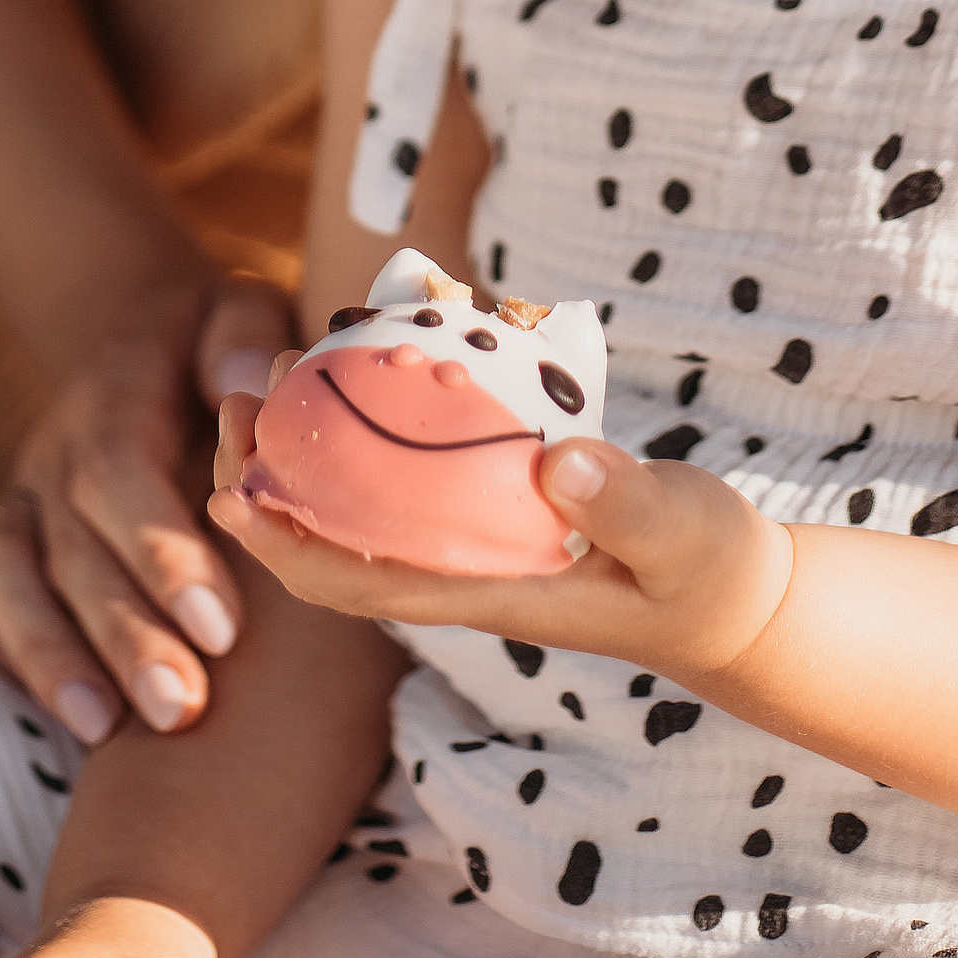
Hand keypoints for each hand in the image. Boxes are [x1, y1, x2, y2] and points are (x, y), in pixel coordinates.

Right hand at [0, 277, 295, 742]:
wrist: (146, 341)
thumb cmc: (218, 344)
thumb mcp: (240, 311)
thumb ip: (246, 339)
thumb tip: (253, 382)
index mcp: (114, 387)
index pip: (118, 469)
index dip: (160, 550)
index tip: (223, 629)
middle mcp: (56, 444)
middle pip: (69, 543)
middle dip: (121, 632)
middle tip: (181, 710)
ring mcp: (24, 491)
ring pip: (9, 575)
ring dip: (55, 656)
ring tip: (110, 732)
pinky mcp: (9, 533)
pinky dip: (17, 654)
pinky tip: (72, 719)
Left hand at [209, 393, 793, 684]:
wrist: (733, 599)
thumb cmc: (707, 573)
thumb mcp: (682, 536)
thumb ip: (626, 503)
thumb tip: (554, 465)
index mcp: (486, 593)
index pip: (356, 585)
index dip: (280, 545)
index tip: (225, 490)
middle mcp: (461, 569)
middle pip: (332, 543)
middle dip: (269, 479)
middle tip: (244, 388)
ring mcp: (473, 539)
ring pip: (361, 501)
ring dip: (310, 443)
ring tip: (286, 361)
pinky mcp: (494, 506)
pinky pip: (408, 469)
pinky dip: (373, 420)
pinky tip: (372, 357)